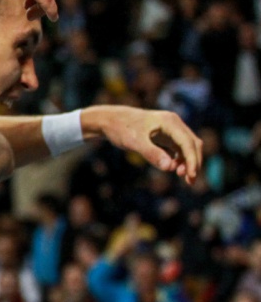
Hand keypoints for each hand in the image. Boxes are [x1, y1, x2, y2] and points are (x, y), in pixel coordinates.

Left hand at [83, 105, 202, 183]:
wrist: (108, 120)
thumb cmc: (120, 128)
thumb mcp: (134, 142)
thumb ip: (152, 154)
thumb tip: (170, 168)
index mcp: (169, 122)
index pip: (188, 142)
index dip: (192, 160)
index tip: (191, 176)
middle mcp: (173, 123)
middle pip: (192, 144)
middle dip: (193, 162)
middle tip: (190, 181)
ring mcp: (170, 129)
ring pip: (187, 147)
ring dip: (187, 161)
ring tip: (182, 177)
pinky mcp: (165, 135)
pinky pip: (178, 148)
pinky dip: (180, 159)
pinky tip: (174, 169)